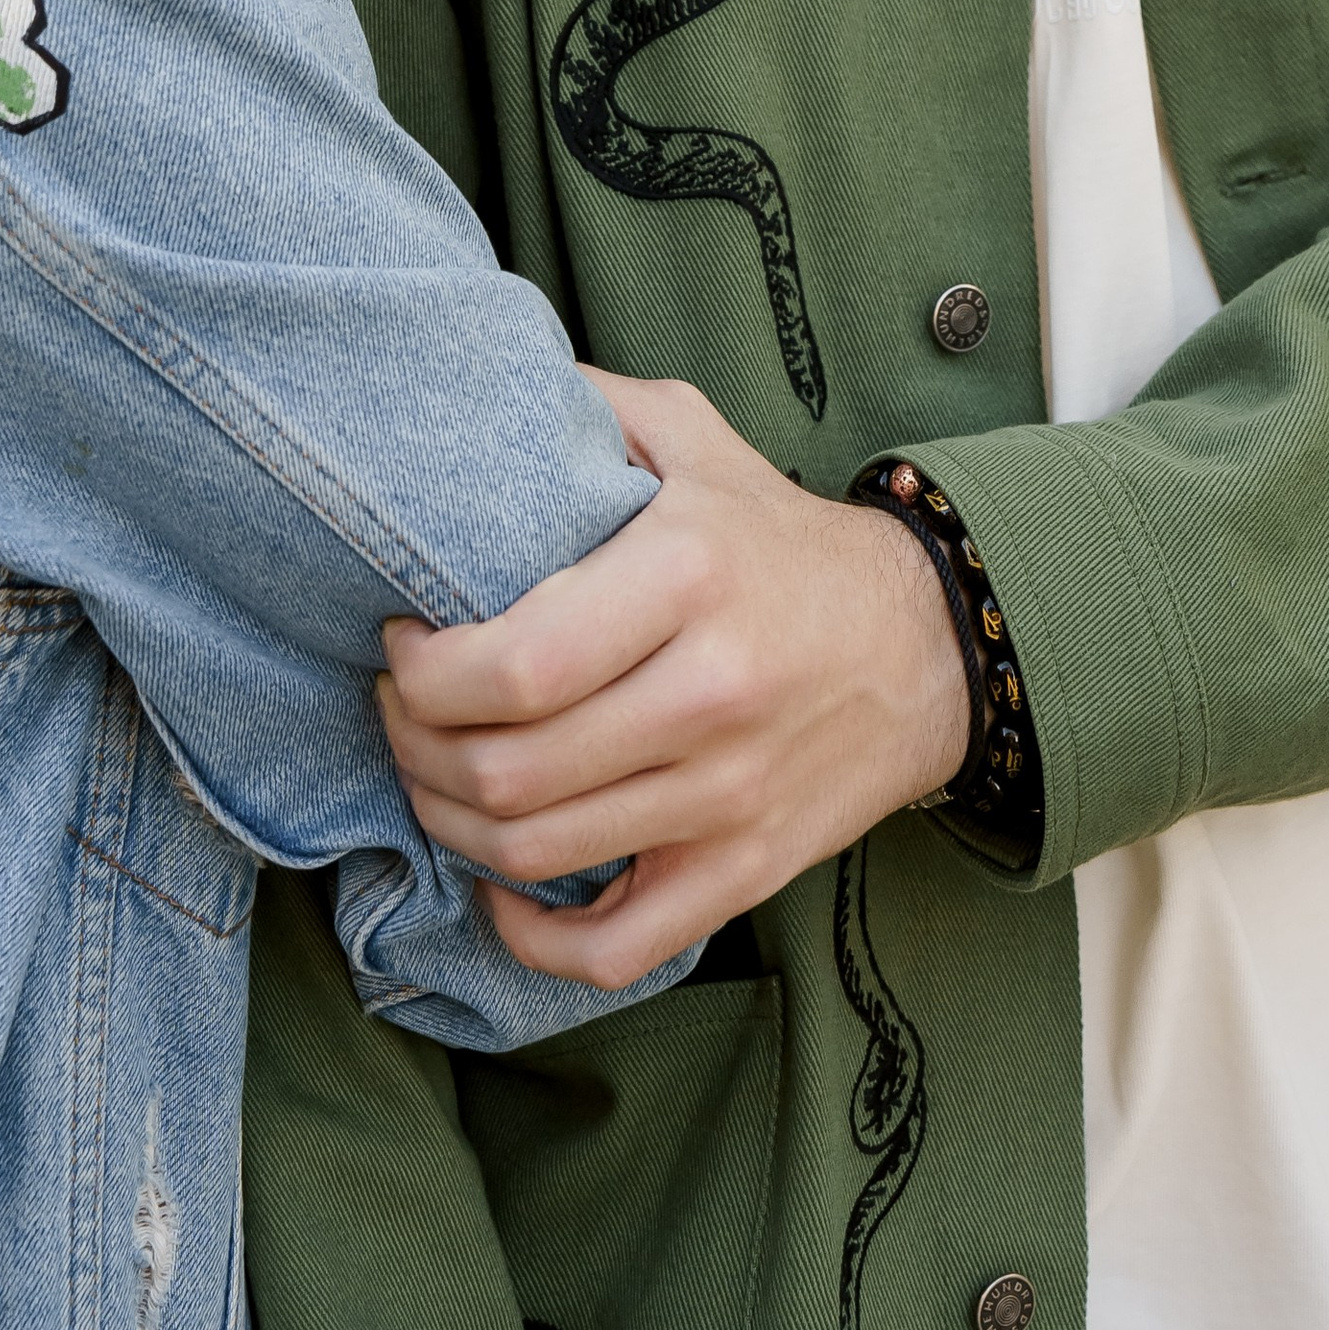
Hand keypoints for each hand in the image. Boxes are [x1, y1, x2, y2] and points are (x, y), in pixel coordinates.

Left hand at [379, 370, 970, 989]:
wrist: (927, 642)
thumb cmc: (779, 537)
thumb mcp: (692, 436)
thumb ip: (585, 404)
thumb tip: (470, 385)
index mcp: (686, 576)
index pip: (515, 667)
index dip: (425, 674)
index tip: (402, 642)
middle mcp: (710, 695)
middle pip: (508, 773)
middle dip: (415, 748)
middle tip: (401, 709)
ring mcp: (730, 796)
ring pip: (537, 856)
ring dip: (451, 823)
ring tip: (434, 771)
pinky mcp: (746, 869)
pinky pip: (618, 944)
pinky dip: (534, 935)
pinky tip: (499, 884)